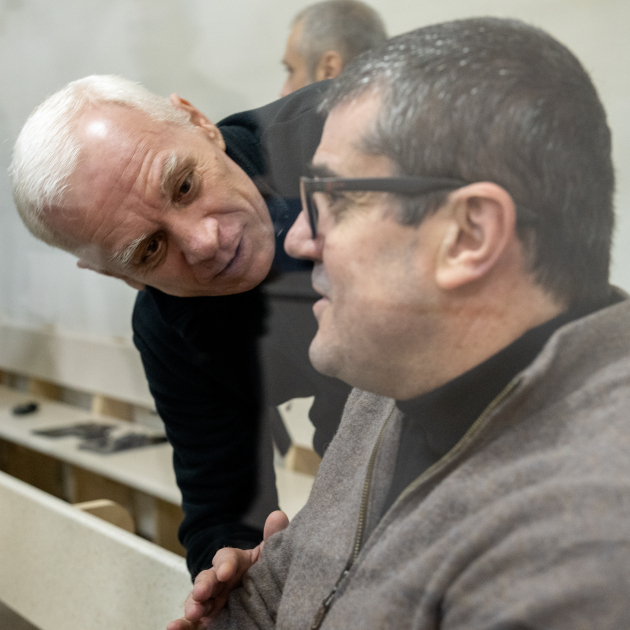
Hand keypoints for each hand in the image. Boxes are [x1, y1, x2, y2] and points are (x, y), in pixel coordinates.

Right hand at [167, 510, 288, 629]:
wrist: (266, 602)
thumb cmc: (263, 574)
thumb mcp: (269, 557)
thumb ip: (273, 538)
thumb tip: (277, 516)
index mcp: (234, 564)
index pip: (226, 559)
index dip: (225, 564)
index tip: (226, 572)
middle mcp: (218, 582)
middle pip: (208, 580)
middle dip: (204, 585)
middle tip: (202, 593)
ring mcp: (211, 602)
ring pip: (196, 601)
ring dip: (192, 604)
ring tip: (192, 613)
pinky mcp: (207, 620)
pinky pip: (192, 624)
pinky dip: (182, 626)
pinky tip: (173, 627)